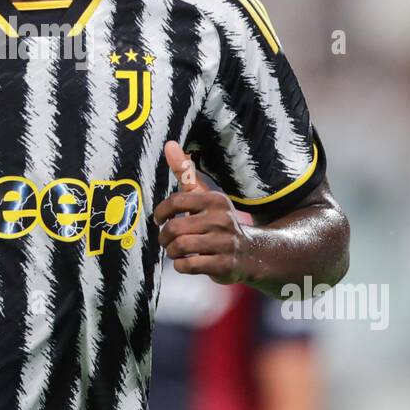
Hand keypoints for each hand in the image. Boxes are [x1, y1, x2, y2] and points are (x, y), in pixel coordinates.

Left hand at [152, 141, 251, 284]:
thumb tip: (169, 144)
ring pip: (180, 247)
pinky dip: (181, 265)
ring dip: (171, 252)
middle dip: (164, 237)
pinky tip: (185, 262)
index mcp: (215, 200)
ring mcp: (225, 243)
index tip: (159, 220)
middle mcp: (222, 219)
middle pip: (175, 228)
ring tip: (175, 251)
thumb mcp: (205, 195)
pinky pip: (190, 265)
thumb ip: (185, 172)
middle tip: (166, 240)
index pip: (176, 201)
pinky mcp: (225, 264)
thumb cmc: (218, 221)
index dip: (161, 213)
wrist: (251, 253)